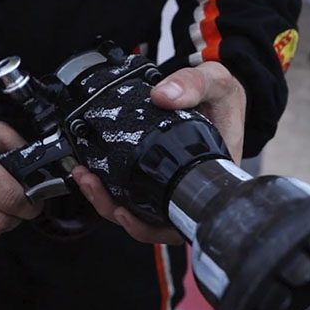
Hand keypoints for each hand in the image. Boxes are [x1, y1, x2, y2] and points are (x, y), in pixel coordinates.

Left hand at [74, 61, 246, 244]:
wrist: (219, 93)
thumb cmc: (224, 97)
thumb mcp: (215, 82)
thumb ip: (193, 84)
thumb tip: (163, 96)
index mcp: (209, 176)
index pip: (181, 218)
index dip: (150, 227)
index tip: (124, 213)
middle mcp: (190, 187)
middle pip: (152, 221)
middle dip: (117, 212)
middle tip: (92, 185)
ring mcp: (172, 184)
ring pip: (139, 211)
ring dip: (107, 201)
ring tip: (86, 178)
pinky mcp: (158, 175)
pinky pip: (134, 194)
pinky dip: (111, 189)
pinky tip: (92, 173)